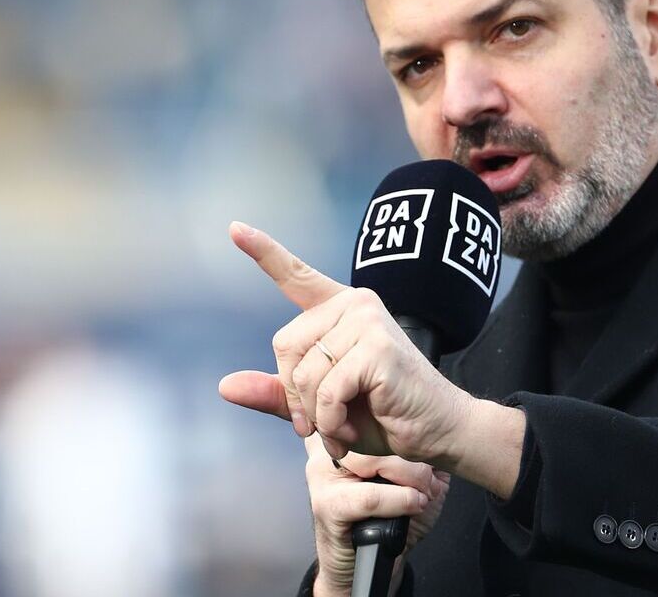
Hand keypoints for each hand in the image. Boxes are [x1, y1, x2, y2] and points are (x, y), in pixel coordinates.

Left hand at [219, 221, 474, 464]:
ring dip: (316, 415)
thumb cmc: (379, 414)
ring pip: (305, 373)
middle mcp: (356, 305)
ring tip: (342, 427)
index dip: (264, 252)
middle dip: (296, 394)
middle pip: (285, 345)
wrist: (433, 430)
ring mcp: (368, 321)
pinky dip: (331, 421)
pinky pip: (327, 391)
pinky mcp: (378, 347)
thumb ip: (278, 393)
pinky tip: (349, 430)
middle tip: (320, 421)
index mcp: (340, 310)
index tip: (235, 227)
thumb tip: (224, 386)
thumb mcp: (319, 405)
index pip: (297, 277)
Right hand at [304, 433, 449, 596]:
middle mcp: (328, 447)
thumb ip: (418, 450)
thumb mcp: (412, 476)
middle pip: (377, 434)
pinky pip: (369, 496)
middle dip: (415, 458)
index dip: (406, 428)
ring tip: (424, 492)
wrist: (367, 565)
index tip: (430, 447)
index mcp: (346, 432)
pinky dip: (399, 500)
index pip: (372, 409)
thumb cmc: (389, 518)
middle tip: (431, 479)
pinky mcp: (326, 504)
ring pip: (374, 459)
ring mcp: (322, 474)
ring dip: (411, 478)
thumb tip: (437, 432)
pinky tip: (413, 505)